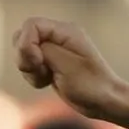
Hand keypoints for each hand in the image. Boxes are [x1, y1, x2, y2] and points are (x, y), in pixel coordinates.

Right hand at [14, 17, 128, 122]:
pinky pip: (28, 65)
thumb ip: (42, 49)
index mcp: (65, 31)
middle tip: (43, 71)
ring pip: (23, 52)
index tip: (40, 62)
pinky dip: (33, 76)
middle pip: (22, 37)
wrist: (106, 102)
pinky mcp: (50, 63)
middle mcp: (58, 36)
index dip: (27, 44)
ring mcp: (53, 50)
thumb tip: (25, 42)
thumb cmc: (91, 85)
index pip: (31, 25)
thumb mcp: (65, 65)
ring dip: (29, 69)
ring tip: (47, 78)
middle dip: (25, 57)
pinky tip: (48, 82)